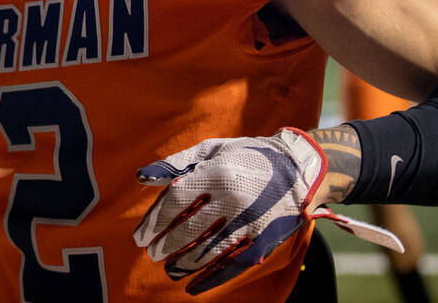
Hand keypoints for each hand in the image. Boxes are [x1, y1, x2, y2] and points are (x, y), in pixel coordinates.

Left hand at [134, 128, 400, 295]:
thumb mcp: (210, 149)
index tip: (140, 237)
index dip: (154, 222)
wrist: (297, 167)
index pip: (175, 202)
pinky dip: (212, 279)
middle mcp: (231, 197)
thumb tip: (141, 178)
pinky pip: (233, 264)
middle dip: (166, 246)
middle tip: (154, 254)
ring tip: (170, 269)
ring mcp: (249, 220)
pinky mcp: (264, 238)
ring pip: (208, 251)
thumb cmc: (245, 155)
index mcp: (214, 172)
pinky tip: (193, 287)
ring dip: (184, 264)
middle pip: (188, 229)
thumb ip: (175, 163)